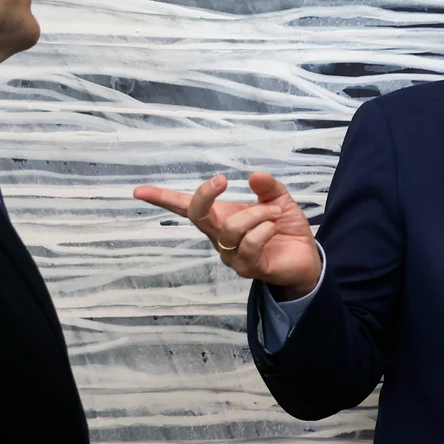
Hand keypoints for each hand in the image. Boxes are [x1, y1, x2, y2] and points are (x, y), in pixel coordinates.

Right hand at [134, 172, 321, 298]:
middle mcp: (218, 237)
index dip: (162, 199)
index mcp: (220, 217)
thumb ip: (267, 187)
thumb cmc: (284, 228)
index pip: (185, 208)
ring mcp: (230, 254)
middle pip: (197, 215)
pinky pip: (249, 243)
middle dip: (204, 195)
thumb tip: (254, 176)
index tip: (139, 191)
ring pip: (231, 227)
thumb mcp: (278, 200)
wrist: (304, 258)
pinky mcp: (246, 267)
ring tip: (275, 212)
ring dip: (257, 213)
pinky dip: (265, 228)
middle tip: (221, 180)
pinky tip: (275, 227)